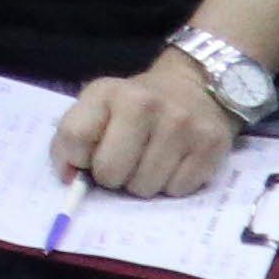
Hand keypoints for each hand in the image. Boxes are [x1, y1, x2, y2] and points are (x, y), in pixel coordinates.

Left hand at [52, 57, 241, 202]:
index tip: (85, 161)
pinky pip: (177, 190)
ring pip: (144, 188)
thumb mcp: (99, 105)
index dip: (75, 160)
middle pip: (109, 171)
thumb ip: (75, 136)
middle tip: (122, 164)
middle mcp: (144, 103)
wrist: (193, 87)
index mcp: (107, 92)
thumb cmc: (136, 104)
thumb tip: (68, 178)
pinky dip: (172, 185)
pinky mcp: (210, 144)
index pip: (74, 137)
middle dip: (112, 177)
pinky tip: (174, 163)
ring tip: (149, 160)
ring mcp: (181, 124)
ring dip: (143, 183)